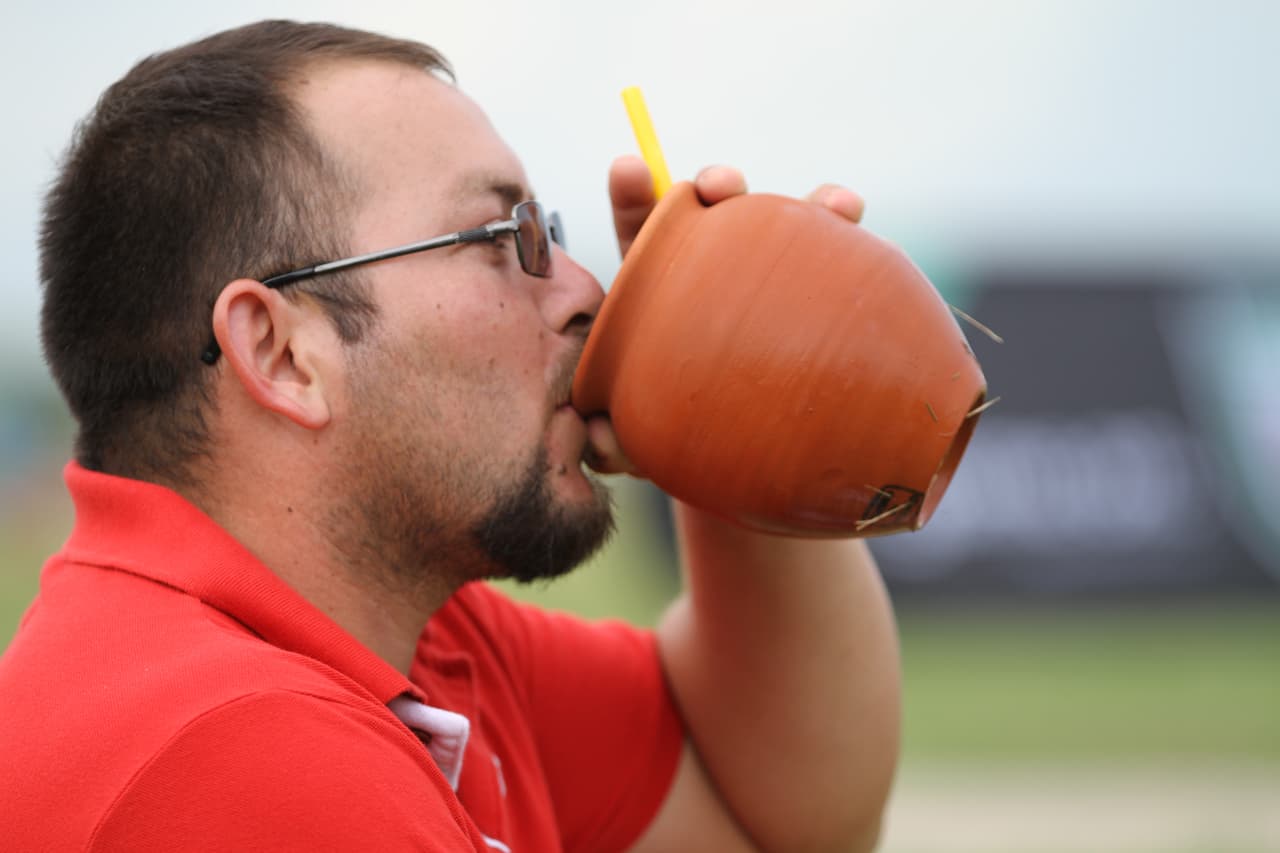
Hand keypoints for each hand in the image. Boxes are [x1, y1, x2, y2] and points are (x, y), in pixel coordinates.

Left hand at [585, 157, 867, 475]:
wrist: (743, 448)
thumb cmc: (679, 426)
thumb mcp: (643, 433)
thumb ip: (616, 437)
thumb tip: (596, 437)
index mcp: (658, 284)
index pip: (640, 229)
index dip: (633, 194)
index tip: (629, 168)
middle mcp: (716, 268)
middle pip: (716, 211)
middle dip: (719, 183)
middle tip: (723, 184)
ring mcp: (773, 279)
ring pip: (790, 226)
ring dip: (808, 202)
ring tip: (831, 203)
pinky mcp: (821, 298)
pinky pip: (841, 260)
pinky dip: (844, 223)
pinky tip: (853, 211)